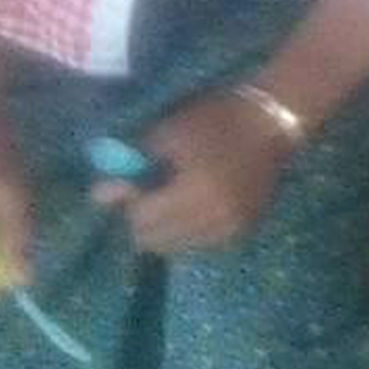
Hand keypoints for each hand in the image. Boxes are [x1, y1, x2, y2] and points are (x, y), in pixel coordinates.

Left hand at [96, 91, 295, 258]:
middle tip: (149, 196)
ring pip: (177, 248)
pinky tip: (191, 208)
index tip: (135, 186)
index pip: (143, 218)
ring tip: (170, 202)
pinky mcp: (242, 231)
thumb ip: (133, 166)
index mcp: (195, 191)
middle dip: (144, 221)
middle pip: (157, 240)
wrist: (270, 122)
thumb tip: (99, 196)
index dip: (131, 202)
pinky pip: (200, 245)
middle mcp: (214, 218)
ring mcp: (230, 228)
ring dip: (165, 231)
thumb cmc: (214, 119)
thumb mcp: (168, 133)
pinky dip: (188, 232)